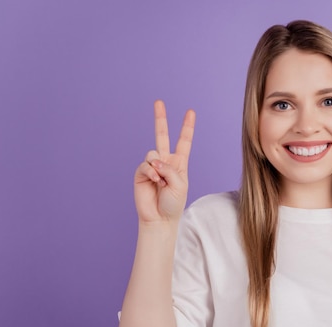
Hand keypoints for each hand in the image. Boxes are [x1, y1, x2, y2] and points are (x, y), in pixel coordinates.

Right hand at [134, 100, 195, 223]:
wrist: (160, 218)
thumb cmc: (173, 203)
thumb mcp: (180, 184)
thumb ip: (169, 168)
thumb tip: (154, 160)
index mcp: (179, 163)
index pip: (184, 141)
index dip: (187, 127)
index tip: (190, 112)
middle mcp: (165, 161)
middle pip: (162, 135)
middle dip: (160, 118)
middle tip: (158, 102)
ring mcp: (152, 166)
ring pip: (153, 154)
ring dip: (159, 168)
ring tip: (161, 182)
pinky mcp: (141, 173)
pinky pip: (145, 164)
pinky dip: (150, 172)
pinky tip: (154, 181)